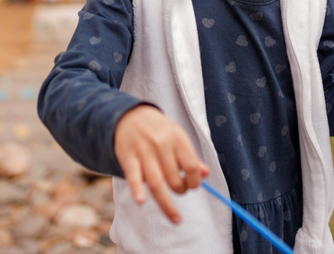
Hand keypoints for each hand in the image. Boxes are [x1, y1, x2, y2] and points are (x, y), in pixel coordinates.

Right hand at [113, 104, 209, 222]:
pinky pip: (134, 177)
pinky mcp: (128, 158)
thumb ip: (190, 156)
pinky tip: (141, 201)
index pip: (191, 165)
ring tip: (176, 218)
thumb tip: (205, 174)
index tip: (193, 186)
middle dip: (180, 190)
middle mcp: (161, 144)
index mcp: (177, 138)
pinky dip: (137, 190)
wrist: (129, 116)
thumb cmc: (158, 130)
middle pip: (174, 178)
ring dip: (167, 204)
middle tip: (180, 190)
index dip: (194, 181)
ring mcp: (144, 151)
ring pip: (157, 183)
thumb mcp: (177, 136)